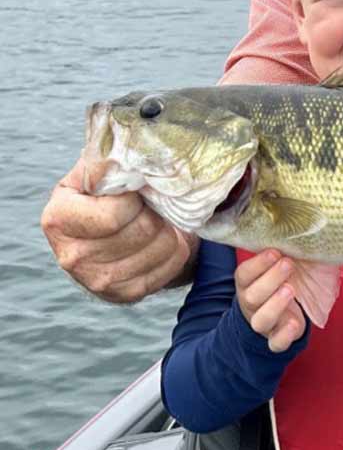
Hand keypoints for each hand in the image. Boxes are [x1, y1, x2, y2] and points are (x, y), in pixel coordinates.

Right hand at [40, 158, 196, 302]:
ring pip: (159, 250)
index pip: (113, 215)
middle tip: (157, 204)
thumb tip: (129, 156)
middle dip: (159, 212)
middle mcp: (70, 255)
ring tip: (163, 219)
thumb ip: (111, 160)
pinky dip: (177, 252)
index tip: (138, 189)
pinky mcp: (120, 294)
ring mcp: (94, 280)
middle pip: (141, 231)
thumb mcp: (107, 165)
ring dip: (171, 230)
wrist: (123, 221)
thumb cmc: (114, 187)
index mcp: (59, 216)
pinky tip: (167, 239)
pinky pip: (166, 270)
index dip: (137, 198)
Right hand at [235, 250, 306, 352]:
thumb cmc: (282, 280)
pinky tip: (294, 323)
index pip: (243, 274)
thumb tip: (305, 228)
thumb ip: (284, 250)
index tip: (275, 251)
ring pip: (260, 320)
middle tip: (288, 264)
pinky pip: (276, 343)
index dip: (257, 264)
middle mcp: (251, 304)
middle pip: (252, 296)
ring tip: (291, 289)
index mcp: (248, 283)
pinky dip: (284, 335)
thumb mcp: (280, 264)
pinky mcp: (276, 339)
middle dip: (270, 280)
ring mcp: (263, 324)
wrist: (282, 313)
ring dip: (275, 305)